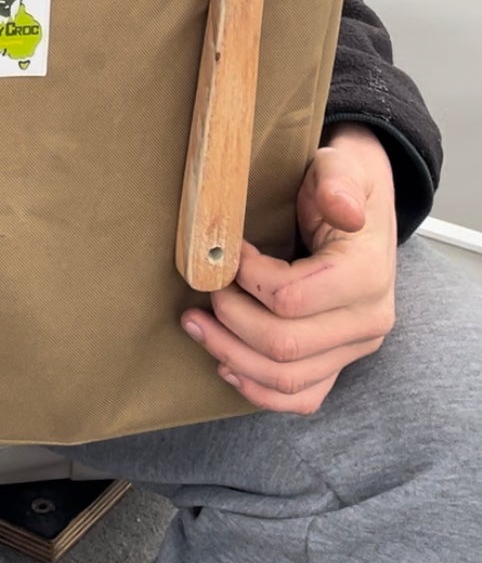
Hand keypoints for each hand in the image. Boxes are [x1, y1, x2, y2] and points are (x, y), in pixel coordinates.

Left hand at [181, 124, 397, 413]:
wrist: (362, 204)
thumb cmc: (342, 183)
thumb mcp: (341, 165)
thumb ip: (339, 183)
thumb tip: (344, 212)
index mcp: (368, 275)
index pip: (292, 298)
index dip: (246, 278)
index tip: (227, 251)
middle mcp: (368, 321)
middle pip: (285, 345)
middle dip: (230, 320)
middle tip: (201, 293)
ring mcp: (355, 347)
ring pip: (288, 378)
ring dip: (232, 356)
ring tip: (195, 325)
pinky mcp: (339, 361)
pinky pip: (302, 397)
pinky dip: (259, 389)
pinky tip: (225, 363)